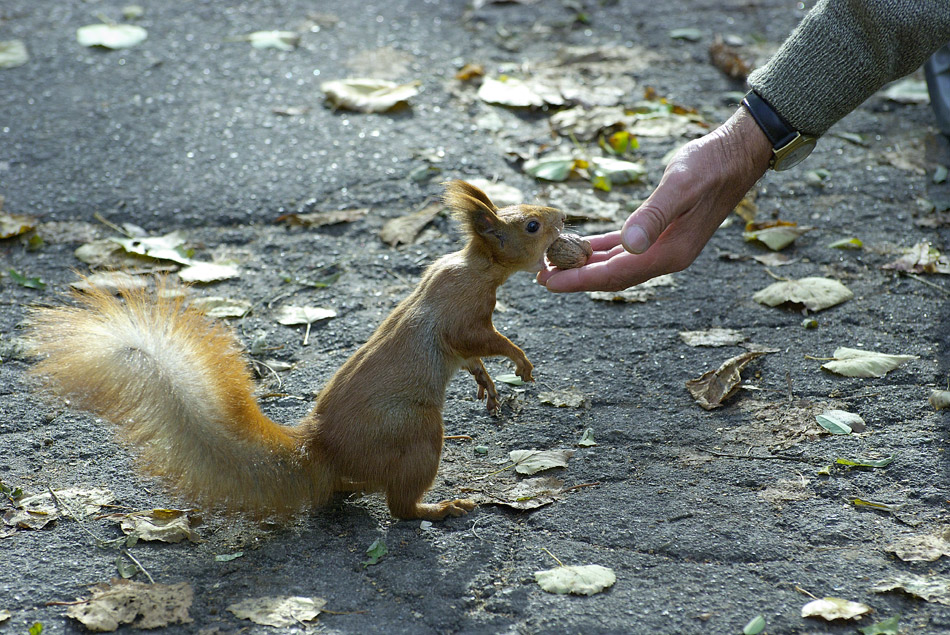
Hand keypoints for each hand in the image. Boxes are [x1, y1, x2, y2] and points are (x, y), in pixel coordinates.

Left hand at [537, 106, 772, 291]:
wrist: (736, 153)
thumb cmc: (710, 165)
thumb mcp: (680, 185)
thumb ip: (654, 215)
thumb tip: (629, 244)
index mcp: (669, 252)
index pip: (616, 274)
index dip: (580, 280)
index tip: (549, 282)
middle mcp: (665, 256)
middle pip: (612, 276)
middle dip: (576, 278)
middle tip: (539, 277)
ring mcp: (663, 246)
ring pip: (616, 264)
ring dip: (585, 265)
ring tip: (552, 264)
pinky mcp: (660, 233)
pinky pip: (624, 248)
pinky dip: (601, 248)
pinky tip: (581, 246)